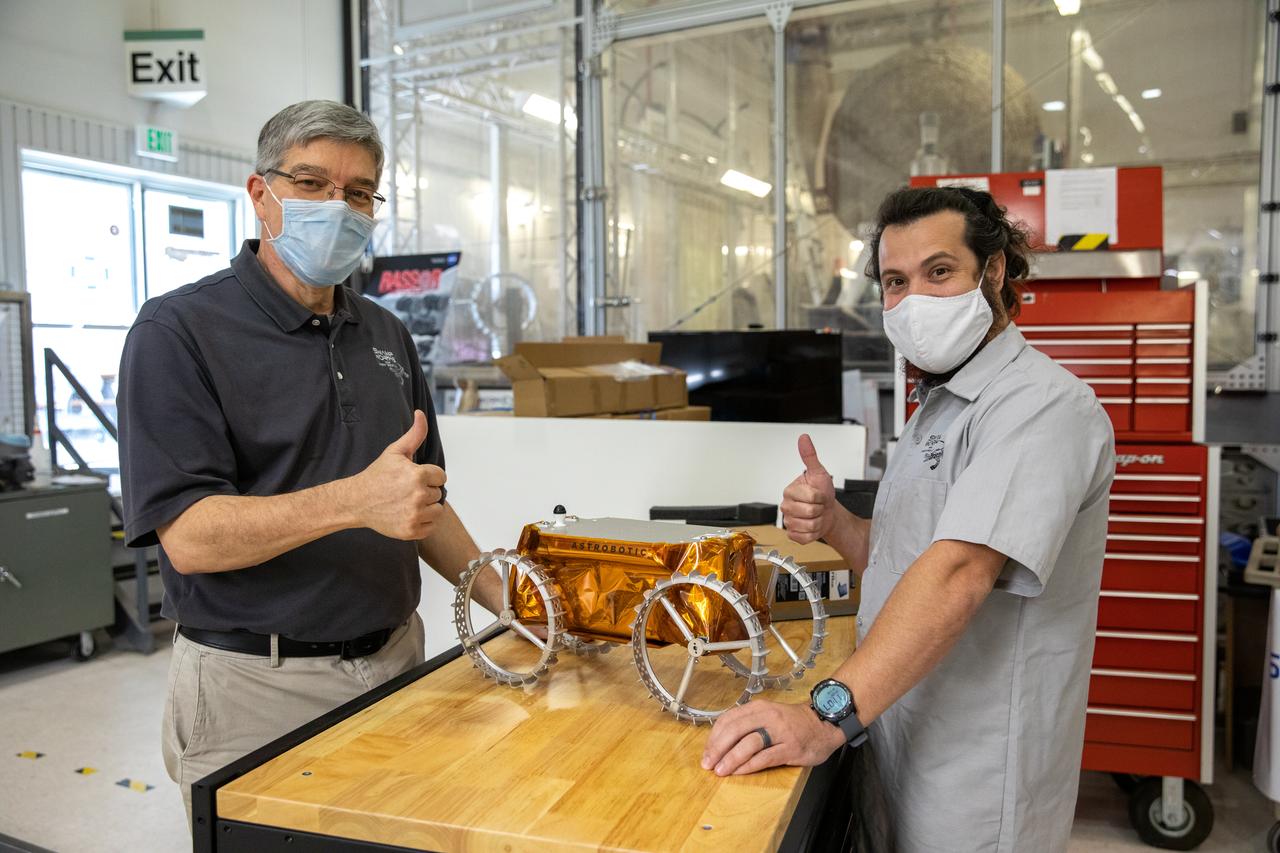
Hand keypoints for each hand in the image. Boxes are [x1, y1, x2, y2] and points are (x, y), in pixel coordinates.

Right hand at [348, 410, 446, 539]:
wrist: (357, 501)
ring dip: (427, 507)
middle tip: (406, 490)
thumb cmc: (377, 476)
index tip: (413, 477)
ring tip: (408, 502)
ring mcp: (415, 515)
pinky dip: (422, 522)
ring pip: (437, 511)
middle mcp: (418, 496)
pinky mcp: (411, 531)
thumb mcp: (395, 452)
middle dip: (426, 491)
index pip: (441, 476)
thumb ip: (414, 434)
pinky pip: (430, 527)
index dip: (428, 476)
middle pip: (439, 494)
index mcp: (418, 475)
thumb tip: (420, 413)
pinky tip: (407, 514)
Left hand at [701, 700, 844, 775]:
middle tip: (708, 763)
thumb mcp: (768, 715)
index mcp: (759, 707)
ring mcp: (780, 732)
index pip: (728, 719)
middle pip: (735, 730)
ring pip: (748, 744)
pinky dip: (749, 766)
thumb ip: (748, 724)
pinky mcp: (790, 747)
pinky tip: (739, 772)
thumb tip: (720, 742)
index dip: (714, 737)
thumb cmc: (793, 723)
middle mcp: (768, 716)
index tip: (707, 751)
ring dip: (731, 758)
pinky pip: (765, 757)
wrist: (823, 724)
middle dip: (717, 749)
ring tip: (720, 770)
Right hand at [780, 434, 836, 544]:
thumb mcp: (818, 472)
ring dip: (818, 522)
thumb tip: (804, 438)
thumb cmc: (822, 492)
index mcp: (789, 491)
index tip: (820, 494)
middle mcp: (785, 506)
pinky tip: (813, 525)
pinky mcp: (792, 535)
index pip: (811, 496)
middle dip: (820, 509)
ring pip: (809, 526)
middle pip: (810, 512)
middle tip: (819, 505)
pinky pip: (804, 537)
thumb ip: (810, 456)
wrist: (827, 511)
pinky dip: (813, 534)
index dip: (821, 496)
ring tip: (817, 515)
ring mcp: (788, 521)